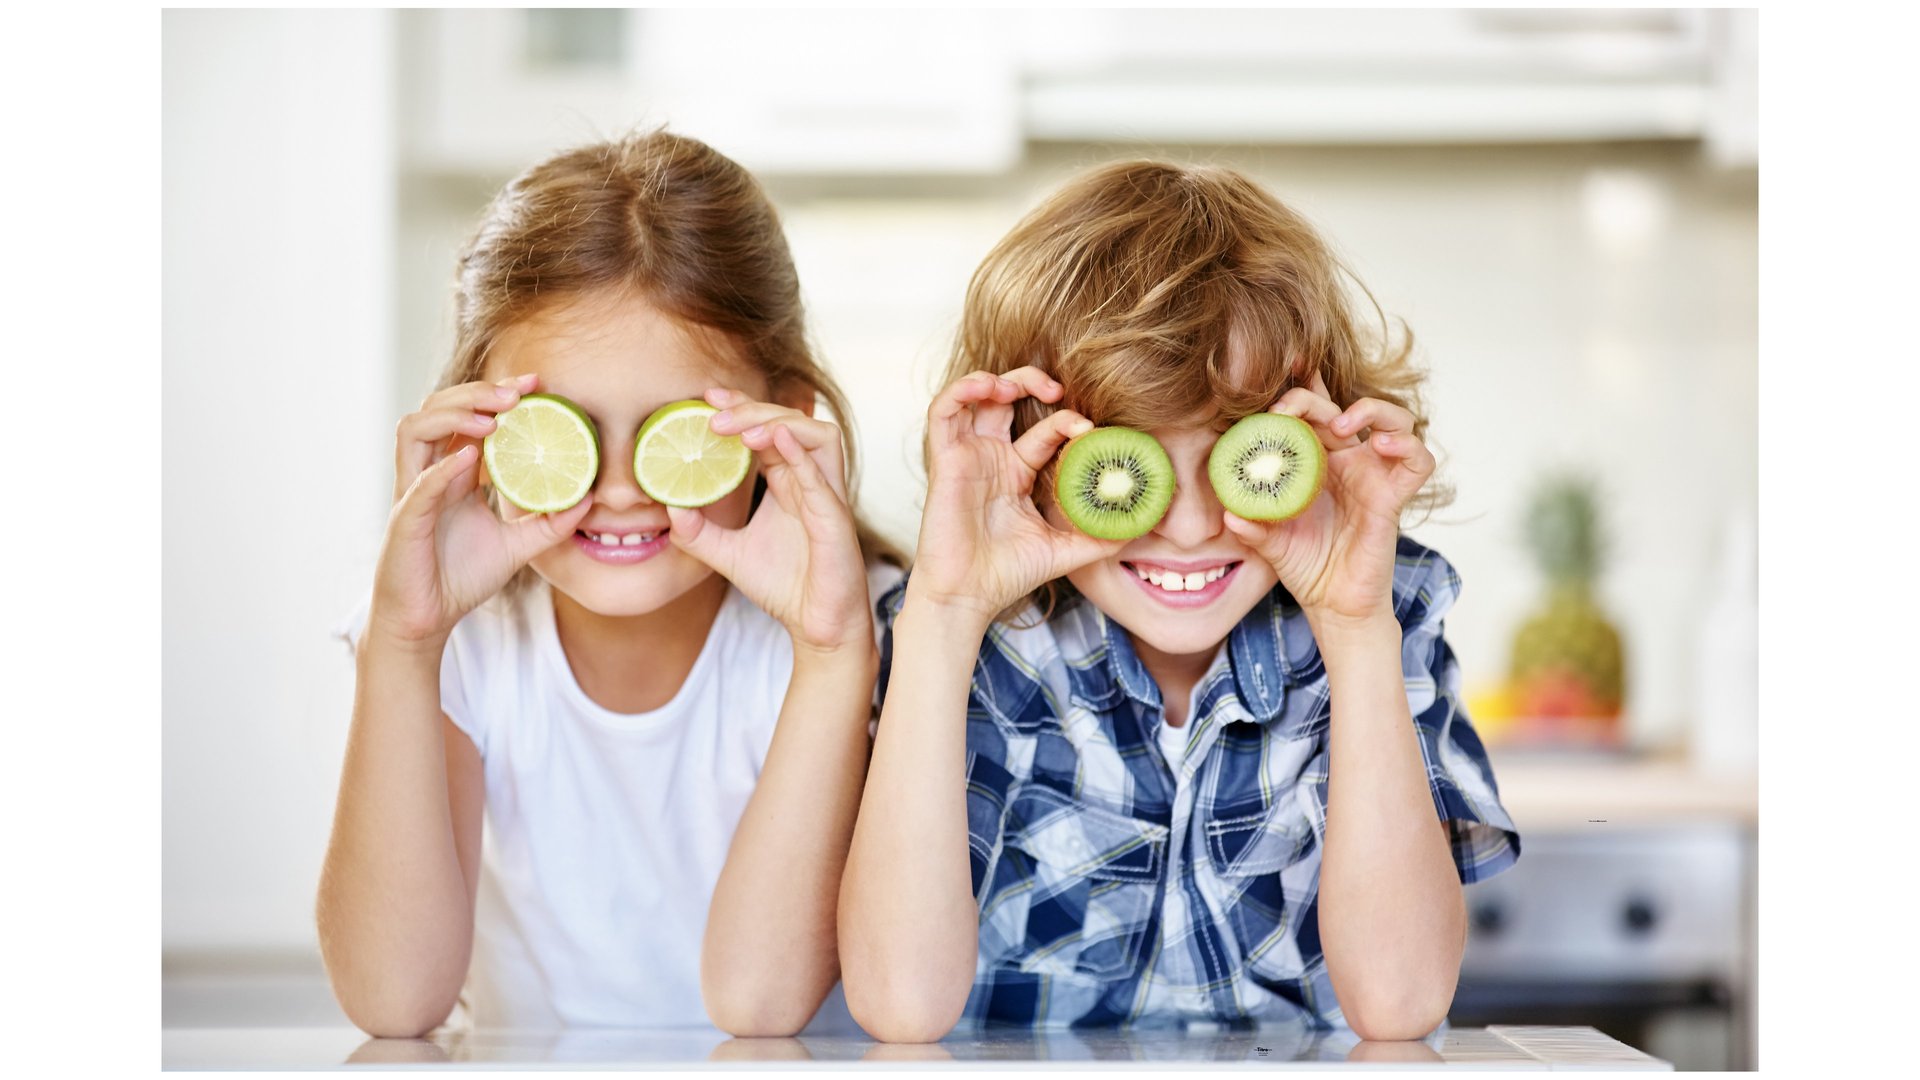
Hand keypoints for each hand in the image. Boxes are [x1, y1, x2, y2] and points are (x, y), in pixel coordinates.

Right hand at [368, 374, 593, 645]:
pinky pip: (418, 484)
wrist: (428, 620)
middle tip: (518, 390)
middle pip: (438, 409)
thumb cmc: (460, 578)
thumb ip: (550, 523)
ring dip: (453, 415)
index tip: (535, 384)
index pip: (467, 417)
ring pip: (415, 429)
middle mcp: (428, 473)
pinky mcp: (404, 520)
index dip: (495, 394)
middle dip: (477, 393)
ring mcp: (411, 493)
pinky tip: (470, 457)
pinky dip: (442, 467)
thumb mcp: (518, 547)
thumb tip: (590, 500)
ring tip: (494, 416)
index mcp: (452, 472)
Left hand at [664, 389, 870, 657]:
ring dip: (780, 424)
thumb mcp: (727, 555)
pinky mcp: (836, 519)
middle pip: (791, 422)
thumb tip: (668, 507)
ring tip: (741, 430)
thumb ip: (698, 532)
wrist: (815, 625)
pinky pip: (823, 477)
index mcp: (790, 481)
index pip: (768, 429)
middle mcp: (812, 481)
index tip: (705, 399)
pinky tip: (774, 441)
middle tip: (712, 413)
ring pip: (818, 435)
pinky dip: (801, 454)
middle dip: (752, 410)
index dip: (742, 408)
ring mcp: (827, 496)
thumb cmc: (784, 585)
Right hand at [909, 367, 1125, 620]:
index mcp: (1017, 473)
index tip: (1089, 429)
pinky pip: (943, 411)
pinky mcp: (944, 459)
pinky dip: (962, 390)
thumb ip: (1101, 536)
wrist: (969, 596)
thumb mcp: (1066, 550)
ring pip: (976, 396)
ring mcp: (967, 456)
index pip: (1045, 430)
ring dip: (999, 379)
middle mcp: (992, 458)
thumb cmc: (1007, 575)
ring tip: (1019, 386)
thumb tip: (1142, 525)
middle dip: (1033, 382)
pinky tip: (987, 387)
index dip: (1066, 420)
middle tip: (1057, 391)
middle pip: (1008, 399)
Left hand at [1221, 372, 1435, 626]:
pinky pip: (1416, 461)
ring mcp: (1375, 475)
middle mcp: (1348, 461)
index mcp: (1316, 462)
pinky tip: (1380, 445)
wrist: (1333, 606)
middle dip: (1314, 397)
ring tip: (1340, 423)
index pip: (1312, 411)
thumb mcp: (1270, 544)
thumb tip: (1229, 513)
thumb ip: (1252, 527)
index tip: (1282, 365)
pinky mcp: (1394, 496)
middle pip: (1342, 406)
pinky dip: (1406, 445)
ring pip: (1393, 419)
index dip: (1302, 385)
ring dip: (1369, 410)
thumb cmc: (1306, 566)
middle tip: (1287, 410)